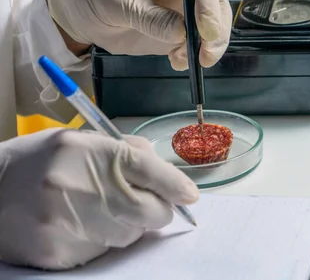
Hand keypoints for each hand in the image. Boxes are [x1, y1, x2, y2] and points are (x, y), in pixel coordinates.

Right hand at [0, 128, 198, 269]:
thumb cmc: (37, 162)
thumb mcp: (79, 140)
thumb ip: (124, 151)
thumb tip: (164, 173)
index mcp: (84, 151)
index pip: (146, 169)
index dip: (174, 184)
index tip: (188, 194)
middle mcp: (76, 186)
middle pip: (150, 210)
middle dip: (157, 209)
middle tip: (146, 202)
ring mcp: (66, 224)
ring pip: (131, 234)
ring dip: (130, 224)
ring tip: (100, 209)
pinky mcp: (58, 253)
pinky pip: (105, 251)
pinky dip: (104, 239)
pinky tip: (81, 225)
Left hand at [44, 0, 231, 68]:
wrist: (77, 9)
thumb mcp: (117, 2)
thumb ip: (150, 18)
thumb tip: (181, 33)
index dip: (208, 7)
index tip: (206, 32)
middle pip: (214, 7)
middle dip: (217, 32)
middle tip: (207, 55)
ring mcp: (180, 12)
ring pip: (210, 28)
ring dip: (206, 48)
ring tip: (185, 60)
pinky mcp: (174, 33)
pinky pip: (193, 45)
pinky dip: (191, 57)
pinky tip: (177, 62)